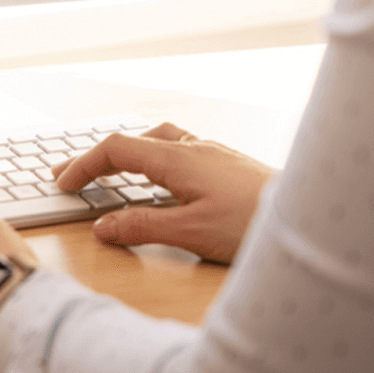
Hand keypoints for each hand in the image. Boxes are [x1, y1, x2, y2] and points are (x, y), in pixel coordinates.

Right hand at [52, 122, 273, 263]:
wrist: (310, 212)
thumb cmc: (254, 222)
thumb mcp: (191, 232)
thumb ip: (142, 227)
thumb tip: (102, 226)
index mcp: (177, 157)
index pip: (116, 149)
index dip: (84, 164)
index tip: (63, 182)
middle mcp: (194, 147)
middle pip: (133, 141)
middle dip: (99, 158)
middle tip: (72, 175)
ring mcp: (214, 152)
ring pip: (160, 140)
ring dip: (130, 153)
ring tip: (115, 171)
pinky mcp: (230, 164)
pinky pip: (181, 149)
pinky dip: (157, 158)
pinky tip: (167, 178)